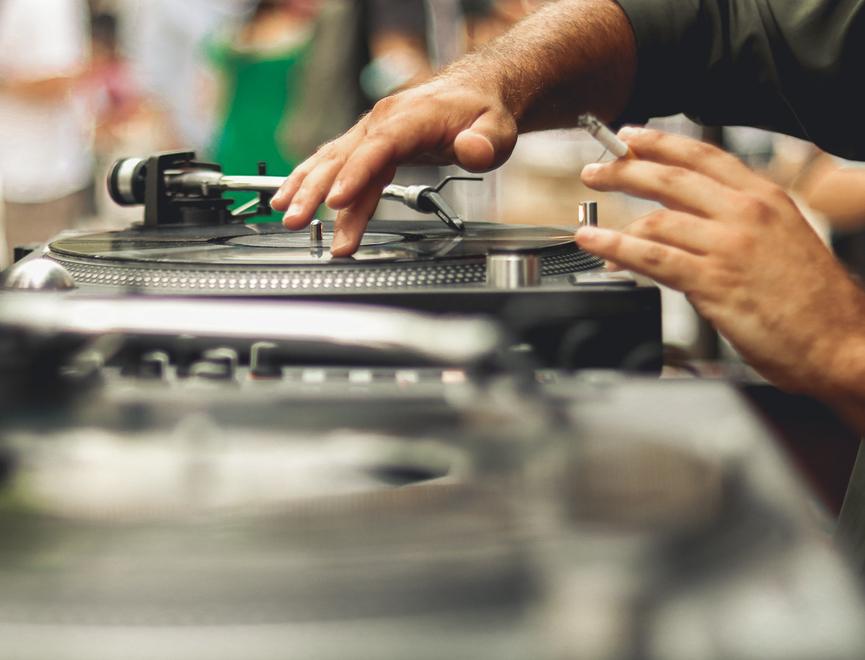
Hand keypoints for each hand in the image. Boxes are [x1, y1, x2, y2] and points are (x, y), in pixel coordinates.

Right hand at [270, 78, 517, 255]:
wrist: (471, 94)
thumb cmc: (482, 113)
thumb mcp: (497, 130)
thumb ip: (485, 142)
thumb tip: (472, 149)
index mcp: (410, 118)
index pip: (378, 148)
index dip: (356, 175)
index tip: (336, 201)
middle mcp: (382, 122)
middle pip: (343, 158)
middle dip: (316, 192)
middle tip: (296, 221)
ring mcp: (370, 132)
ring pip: (331, 161)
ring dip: (304, 189)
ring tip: (284, 216)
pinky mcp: (365, 143)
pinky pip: (334, 163)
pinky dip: (310, 180)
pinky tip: (290, 197)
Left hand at [576, 127, 864, 399]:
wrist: (841, 343)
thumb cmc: (814, 303)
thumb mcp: (783, 241)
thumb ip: (736, 224)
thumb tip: (687, 219)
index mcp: (766, 199)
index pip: (704, 156)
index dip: (660, 143)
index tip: (630, 137)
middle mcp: (746, 215)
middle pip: (672, 178)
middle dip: (624, 170)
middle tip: (595, 170)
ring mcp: (729, 247)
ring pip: (656, 218)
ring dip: (613, 216)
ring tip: (587, 222)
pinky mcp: (713, 282)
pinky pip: (651, 257)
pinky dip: (615, 248)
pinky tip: (594, 244)